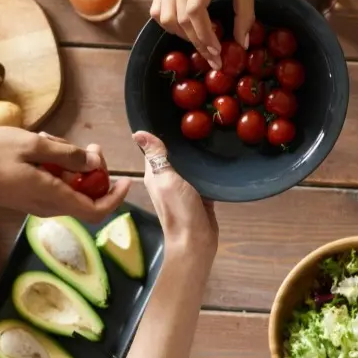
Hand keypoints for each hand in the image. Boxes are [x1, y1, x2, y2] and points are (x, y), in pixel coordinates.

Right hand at [0, 127, 130, 222]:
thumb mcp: (34, 145)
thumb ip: (67, 155)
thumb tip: (94, 163)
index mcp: (52, 197)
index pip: (96, 211)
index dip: (116, 198)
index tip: (126, 180)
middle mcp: (46, 206)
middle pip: (85, 198)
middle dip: (94, 172)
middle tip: (90, 146)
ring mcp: (35, 203)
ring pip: (69, 189)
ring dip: (72, 166)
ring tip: (54, 140)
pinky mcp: (25, 197)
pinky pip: (52, 186)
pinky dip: (56, 168)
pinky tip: (42, 147)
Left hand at [132, 131, 217, 258]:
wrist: (196, 241)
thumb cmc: (178, 209)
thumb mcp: (166, 179)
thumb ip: (156, 157)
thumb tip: (138, 133)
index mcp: (154, 174)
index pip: (155, 148)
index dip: (161, 133)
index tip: (176, 116)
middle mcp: (167, 179)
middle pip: (174, 155)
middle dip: (183, 141)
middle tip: (200, 120)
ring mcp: (184, 188)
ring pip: (190, 165)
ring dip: (197, 153)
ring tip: (212, 133)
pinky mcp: (200, 194)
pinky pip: (203, 176)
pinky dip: (208, 167)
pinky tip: (219, 156)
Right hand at [151, 0, 254, 69]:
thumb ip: (245, 11)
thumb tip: (242, 42)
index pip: (195, 9)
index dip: (205, 35)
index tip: (218, 51)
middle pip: (179, 17)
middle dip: (197, 42)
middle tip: (213, 57)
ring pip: (164, 15)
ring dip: (181, 35)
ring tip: (201, 42)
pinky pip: (158, 7)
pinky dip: (169, 23)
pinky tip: (186, 29)